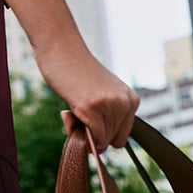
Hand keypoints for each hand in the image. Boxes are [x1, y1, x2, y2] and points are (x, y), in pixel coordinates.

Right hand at [34, 32, 138, 150]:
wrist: (61, 47)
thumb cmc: (77, 71)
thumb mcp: (103, 91)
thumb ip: (109, 113)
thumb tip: (102, 145)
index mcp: (131, 99)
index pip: (122, 136)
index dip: (104, 133)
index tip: (89, 118)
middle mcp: (124, 103)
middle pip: (113, 141)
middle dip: (93, 134)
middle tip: (77, 113)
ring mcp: (108, 106)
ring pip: (101, 141)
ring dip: (82, 132)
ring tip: (71, 109)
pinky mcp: (91, 108)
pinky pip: (91, 138)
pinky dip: (77, 132)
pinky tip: (68, 112)